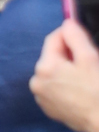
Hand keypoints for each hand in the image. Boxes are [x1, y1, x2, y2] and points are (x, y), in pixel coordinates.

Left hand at [30, 17, 98, 131]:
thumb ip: (75, 36)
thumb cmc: (98, 91)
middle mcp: (37, 82)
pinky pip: (55, 88)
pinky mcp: (50, 108)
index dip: (69, 34)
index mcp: (45, 67)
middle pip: (53, 56)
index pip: (54, 39)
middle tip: (88, 61)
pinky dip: (66, 84)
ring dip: (67, 70)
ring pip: (54, 72)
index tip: (82, 36)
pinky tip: (81, 90)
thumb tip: (67, 23)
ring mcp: (42, 97)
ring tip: (86, 78)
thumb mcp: (89, 57)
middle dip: (69, 55)